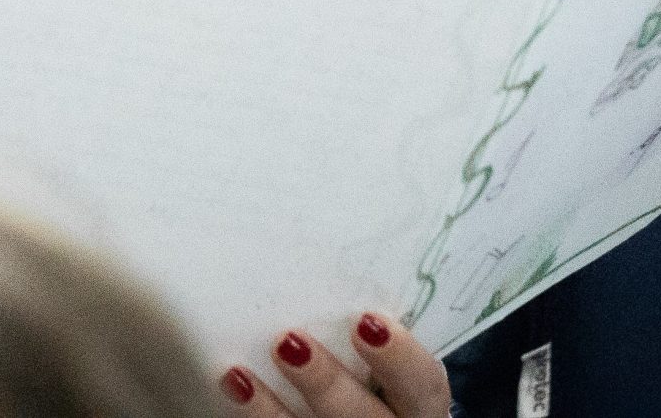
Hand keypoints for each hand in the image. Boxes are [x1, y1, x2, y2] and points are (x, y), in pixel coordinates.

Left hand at [220, 315, 450, 417]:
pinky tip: (236, 384)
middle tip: (291, 342)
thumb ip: (371, 330)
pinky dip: (260, 414)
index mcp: (419, 402)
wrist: (360, 416)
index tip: (366, 322)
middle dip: (329, 383)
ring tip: (243, 371)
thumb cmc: (376, 374)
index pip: (424, 385)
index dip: (400, 358)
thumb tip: (324, 258)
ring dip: (278, 407)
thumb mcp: (386, 357)